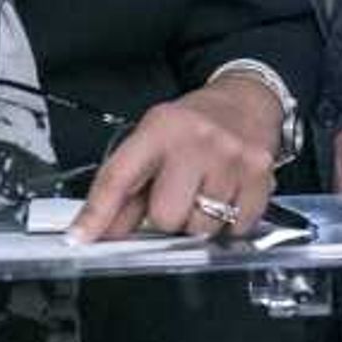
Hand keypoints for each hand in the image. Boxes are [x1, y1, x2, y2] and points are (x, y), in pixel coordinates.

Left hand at [70, 74, 278, 243]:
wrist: (246, 101)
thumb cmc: (193, 125)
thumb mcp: (152, 141)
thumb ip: (125, 190)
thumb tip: (98, 233)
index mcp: (159, 130)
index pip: (119, 178)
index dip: (97, 213)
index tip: (80, 239)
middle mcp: (196, 141)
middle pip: (165, 217)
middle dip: (168, 216)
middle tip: (177, 194)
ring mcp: (231, 159)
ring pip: (201, 228)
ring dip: (199, 220)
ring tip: (204, 191)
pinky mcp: (261, 175)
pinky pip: (235, 228)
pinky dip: (228, 222)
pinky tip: (227, 195)